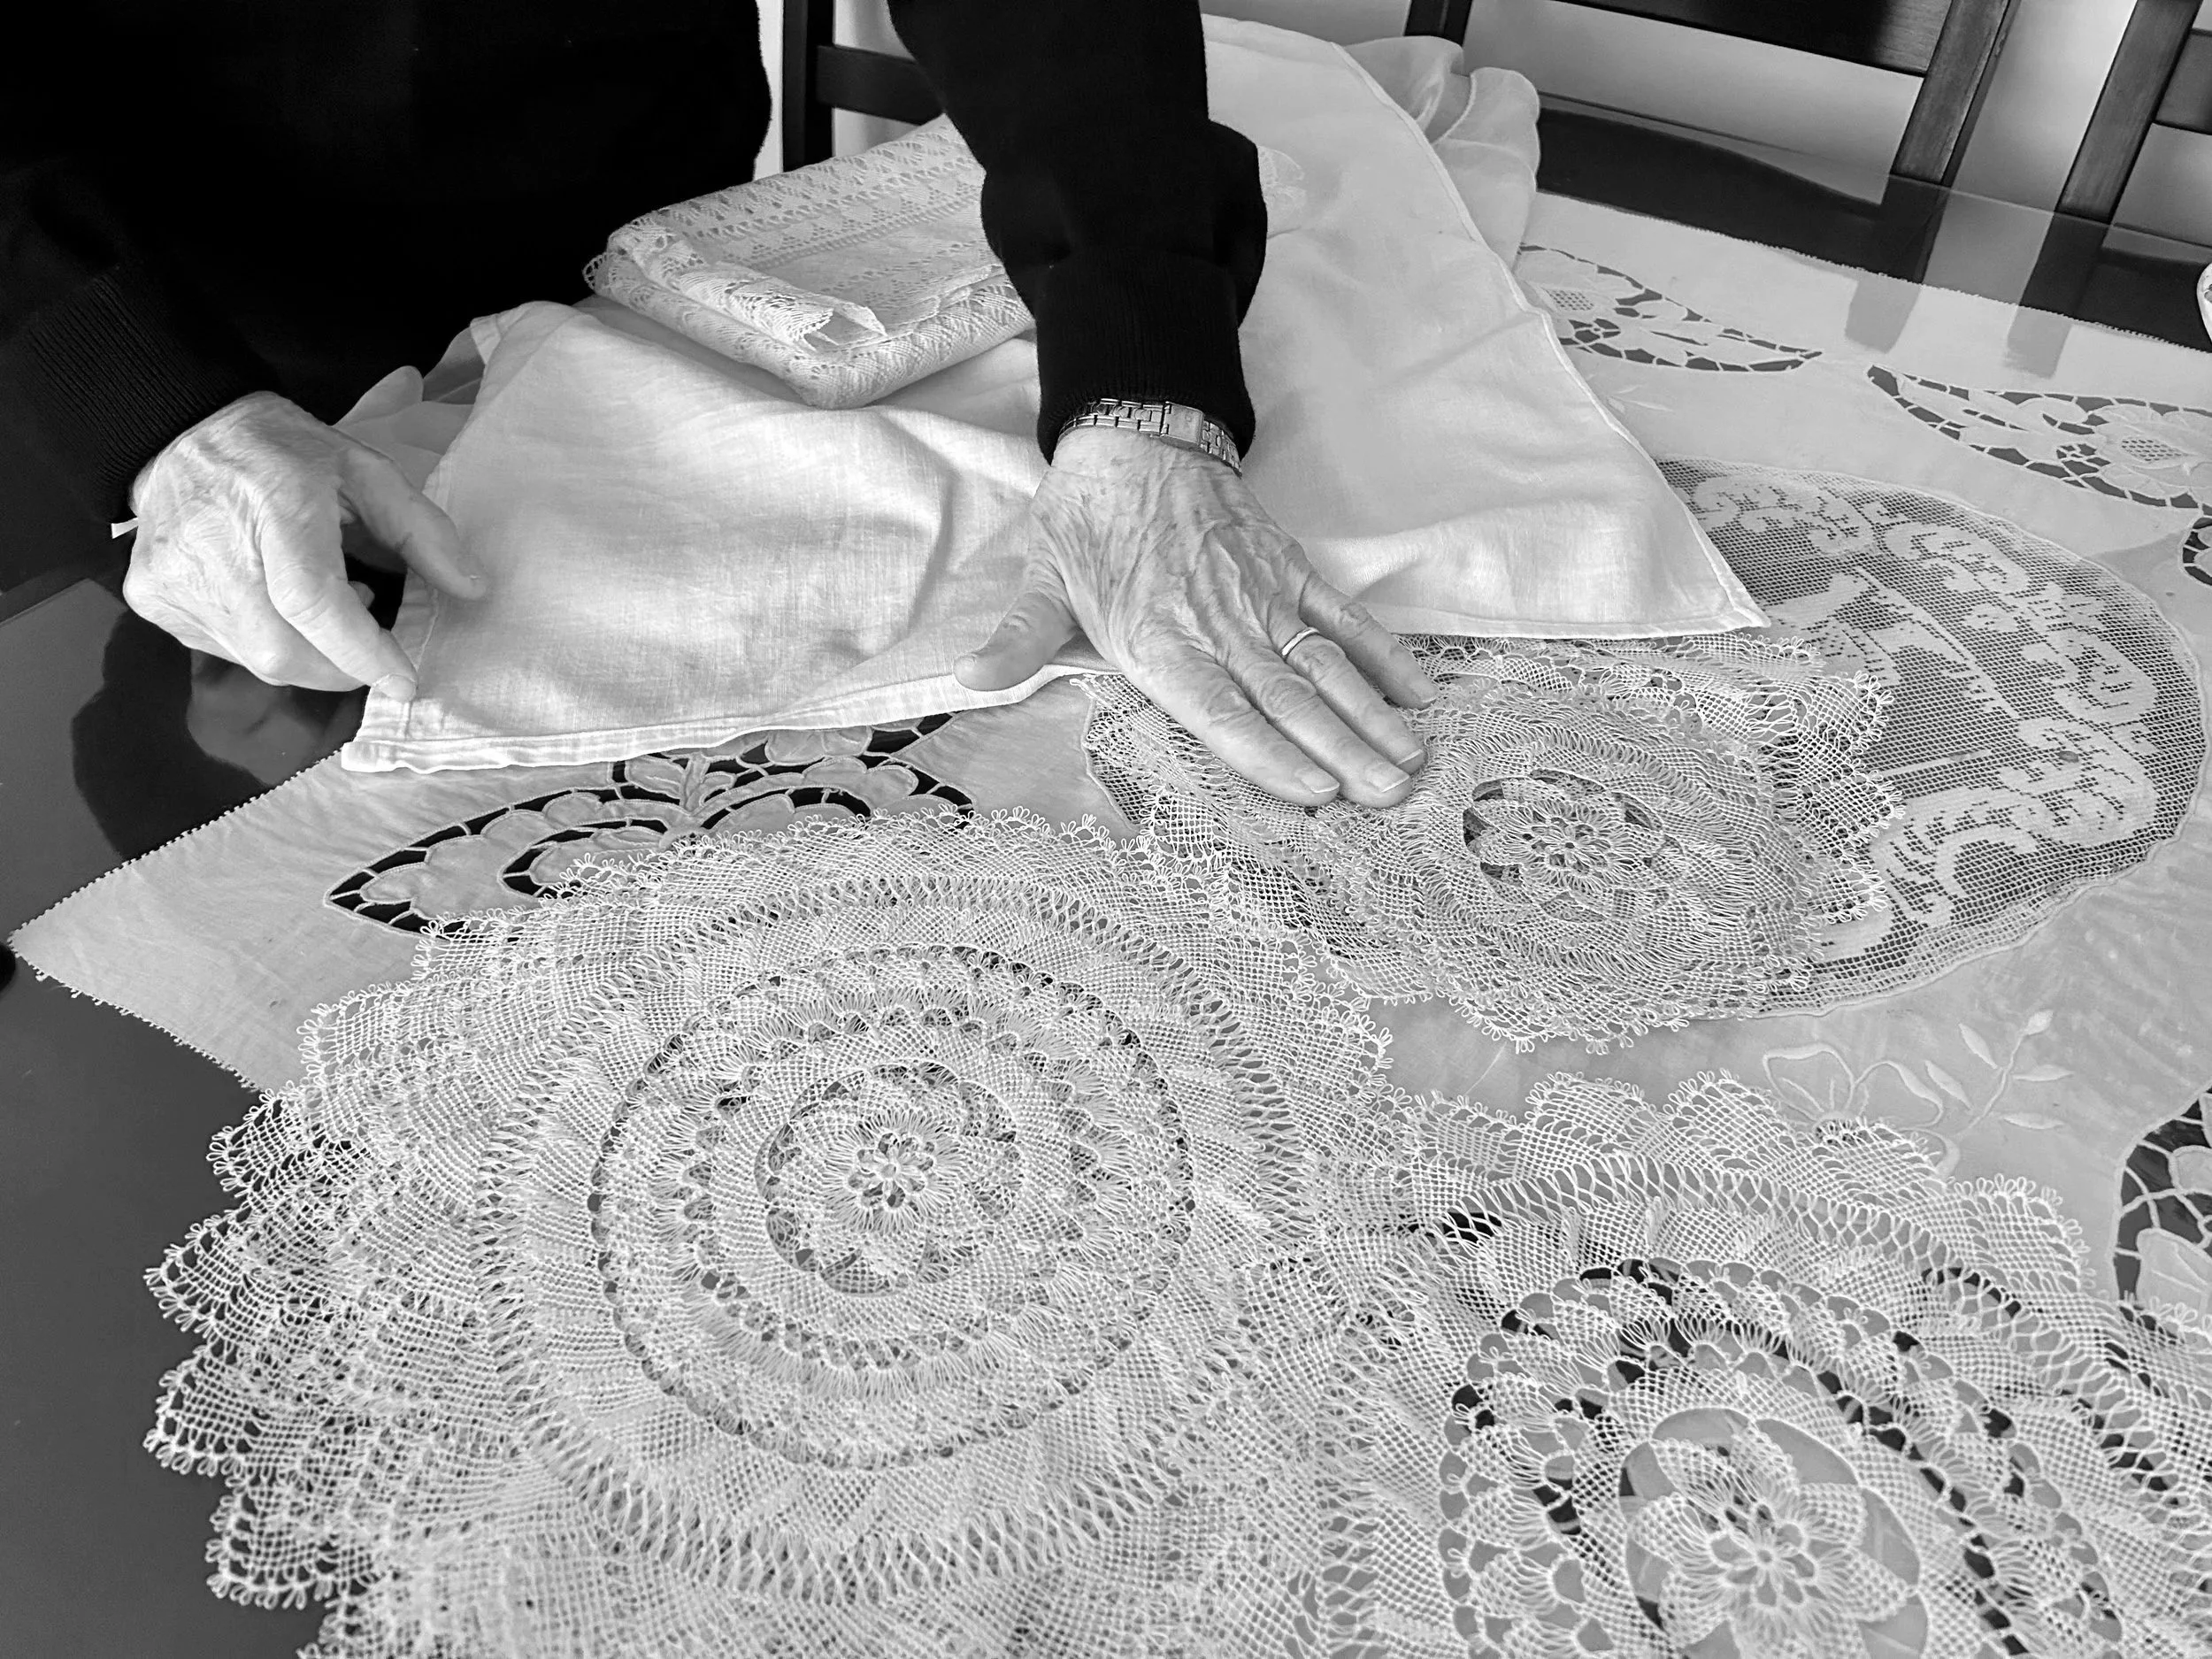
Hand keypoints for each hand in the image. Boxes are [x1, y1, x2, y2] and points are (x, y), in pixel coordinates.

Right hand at [123, 373, 485, 697]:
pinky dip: (266, 641)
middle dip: (341, 665)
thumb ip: (422, 531)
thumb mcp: (365, 472)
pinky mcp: (152, 599)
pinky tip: (273, 600)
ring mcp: (174, 580)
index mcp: (274, 510)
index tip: (404, 680)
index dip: (363, 653)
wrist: (180, 432)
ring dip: (306, 653)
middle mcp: (214, 551)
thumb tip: (472, 589)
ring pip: (256, 661)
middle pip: (284, 652)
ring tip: (317, 599)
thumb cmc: (282, 453)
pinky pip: (225, 649)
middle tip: (364, 631)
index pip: (314, 604)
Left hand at [956, 426, 1439, 805]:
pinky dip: (1382, 654)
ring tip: (1411, 761)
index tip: (1313, 792)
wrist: (1134, 432)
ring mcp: (1261, 596)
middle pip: (1286, 697)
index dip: (1266, 754)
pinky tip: (1419, 694)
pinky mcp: (1289, 570)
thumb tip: (969, 680)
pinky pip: (1343, 617)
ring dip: (1371, 714)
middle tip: (1387, 798)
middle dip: (1341, 751)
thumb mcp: (1042, 582)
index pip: (1218, 708)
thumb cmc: (1086, 520)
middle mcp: (1216, 622)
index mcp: (1156, 638)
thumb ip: (1018, 642)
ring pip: (1324, 663)